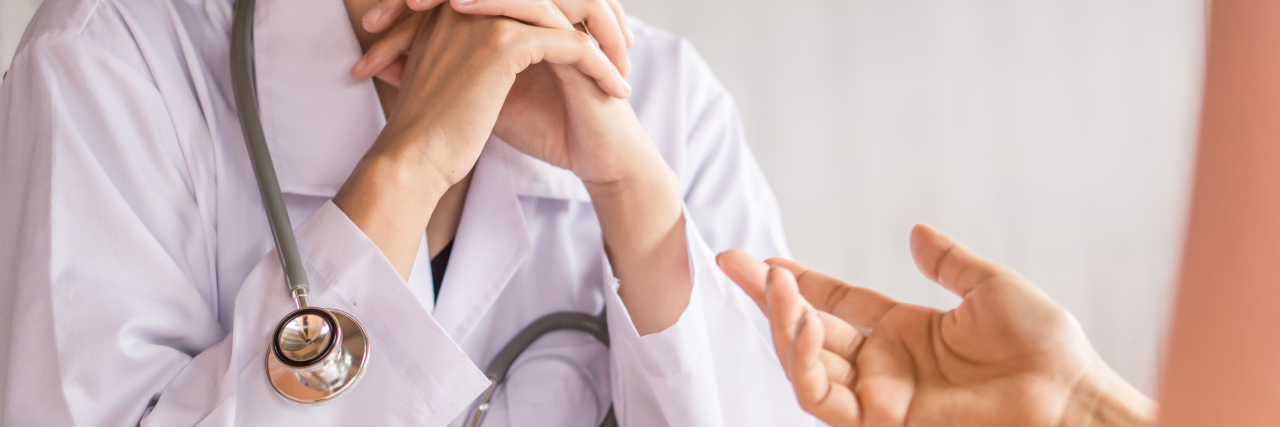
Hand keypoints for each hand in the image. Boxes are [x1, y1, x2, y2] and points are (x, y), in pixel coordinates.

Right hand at [333, 6, 626, 279]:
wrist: (410, 158)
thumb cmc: (432, 130)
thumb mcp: (457, 78)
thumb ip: (479, 52)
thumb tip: (519, 57)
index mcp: (456, 5)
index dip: (568, 14)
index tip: (597, 41)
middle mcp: (468, 1)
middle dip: (594, 17)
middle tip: (623, 44)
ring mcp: (484, 17)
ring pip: (567, 16)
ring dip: (604, 41)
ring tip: (625, 67)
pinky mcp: (500, 43)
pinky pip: (571, 45)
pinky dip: (600, 66)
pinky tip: (617, 90)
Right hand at [716, 224, 1156, 426]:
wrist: (1070, 398)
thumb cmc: (1046, 350)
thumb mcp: (992, 288)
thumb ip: (948, 263)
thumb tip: (915, 231)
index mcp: (905, 333)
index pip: (837, 303)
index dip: (799, 282)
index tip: (761, 258)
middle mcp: (883, 367)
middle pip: (807, 332)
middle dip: (768, 299)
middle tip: (737, 264)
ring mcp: (880, 397)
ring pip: (805, 367)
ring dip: (782, 326)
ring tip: (774, 289)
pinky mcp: (881, 423)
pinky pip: (824, 398)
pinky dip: (803, 364)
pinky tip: (800, 327)